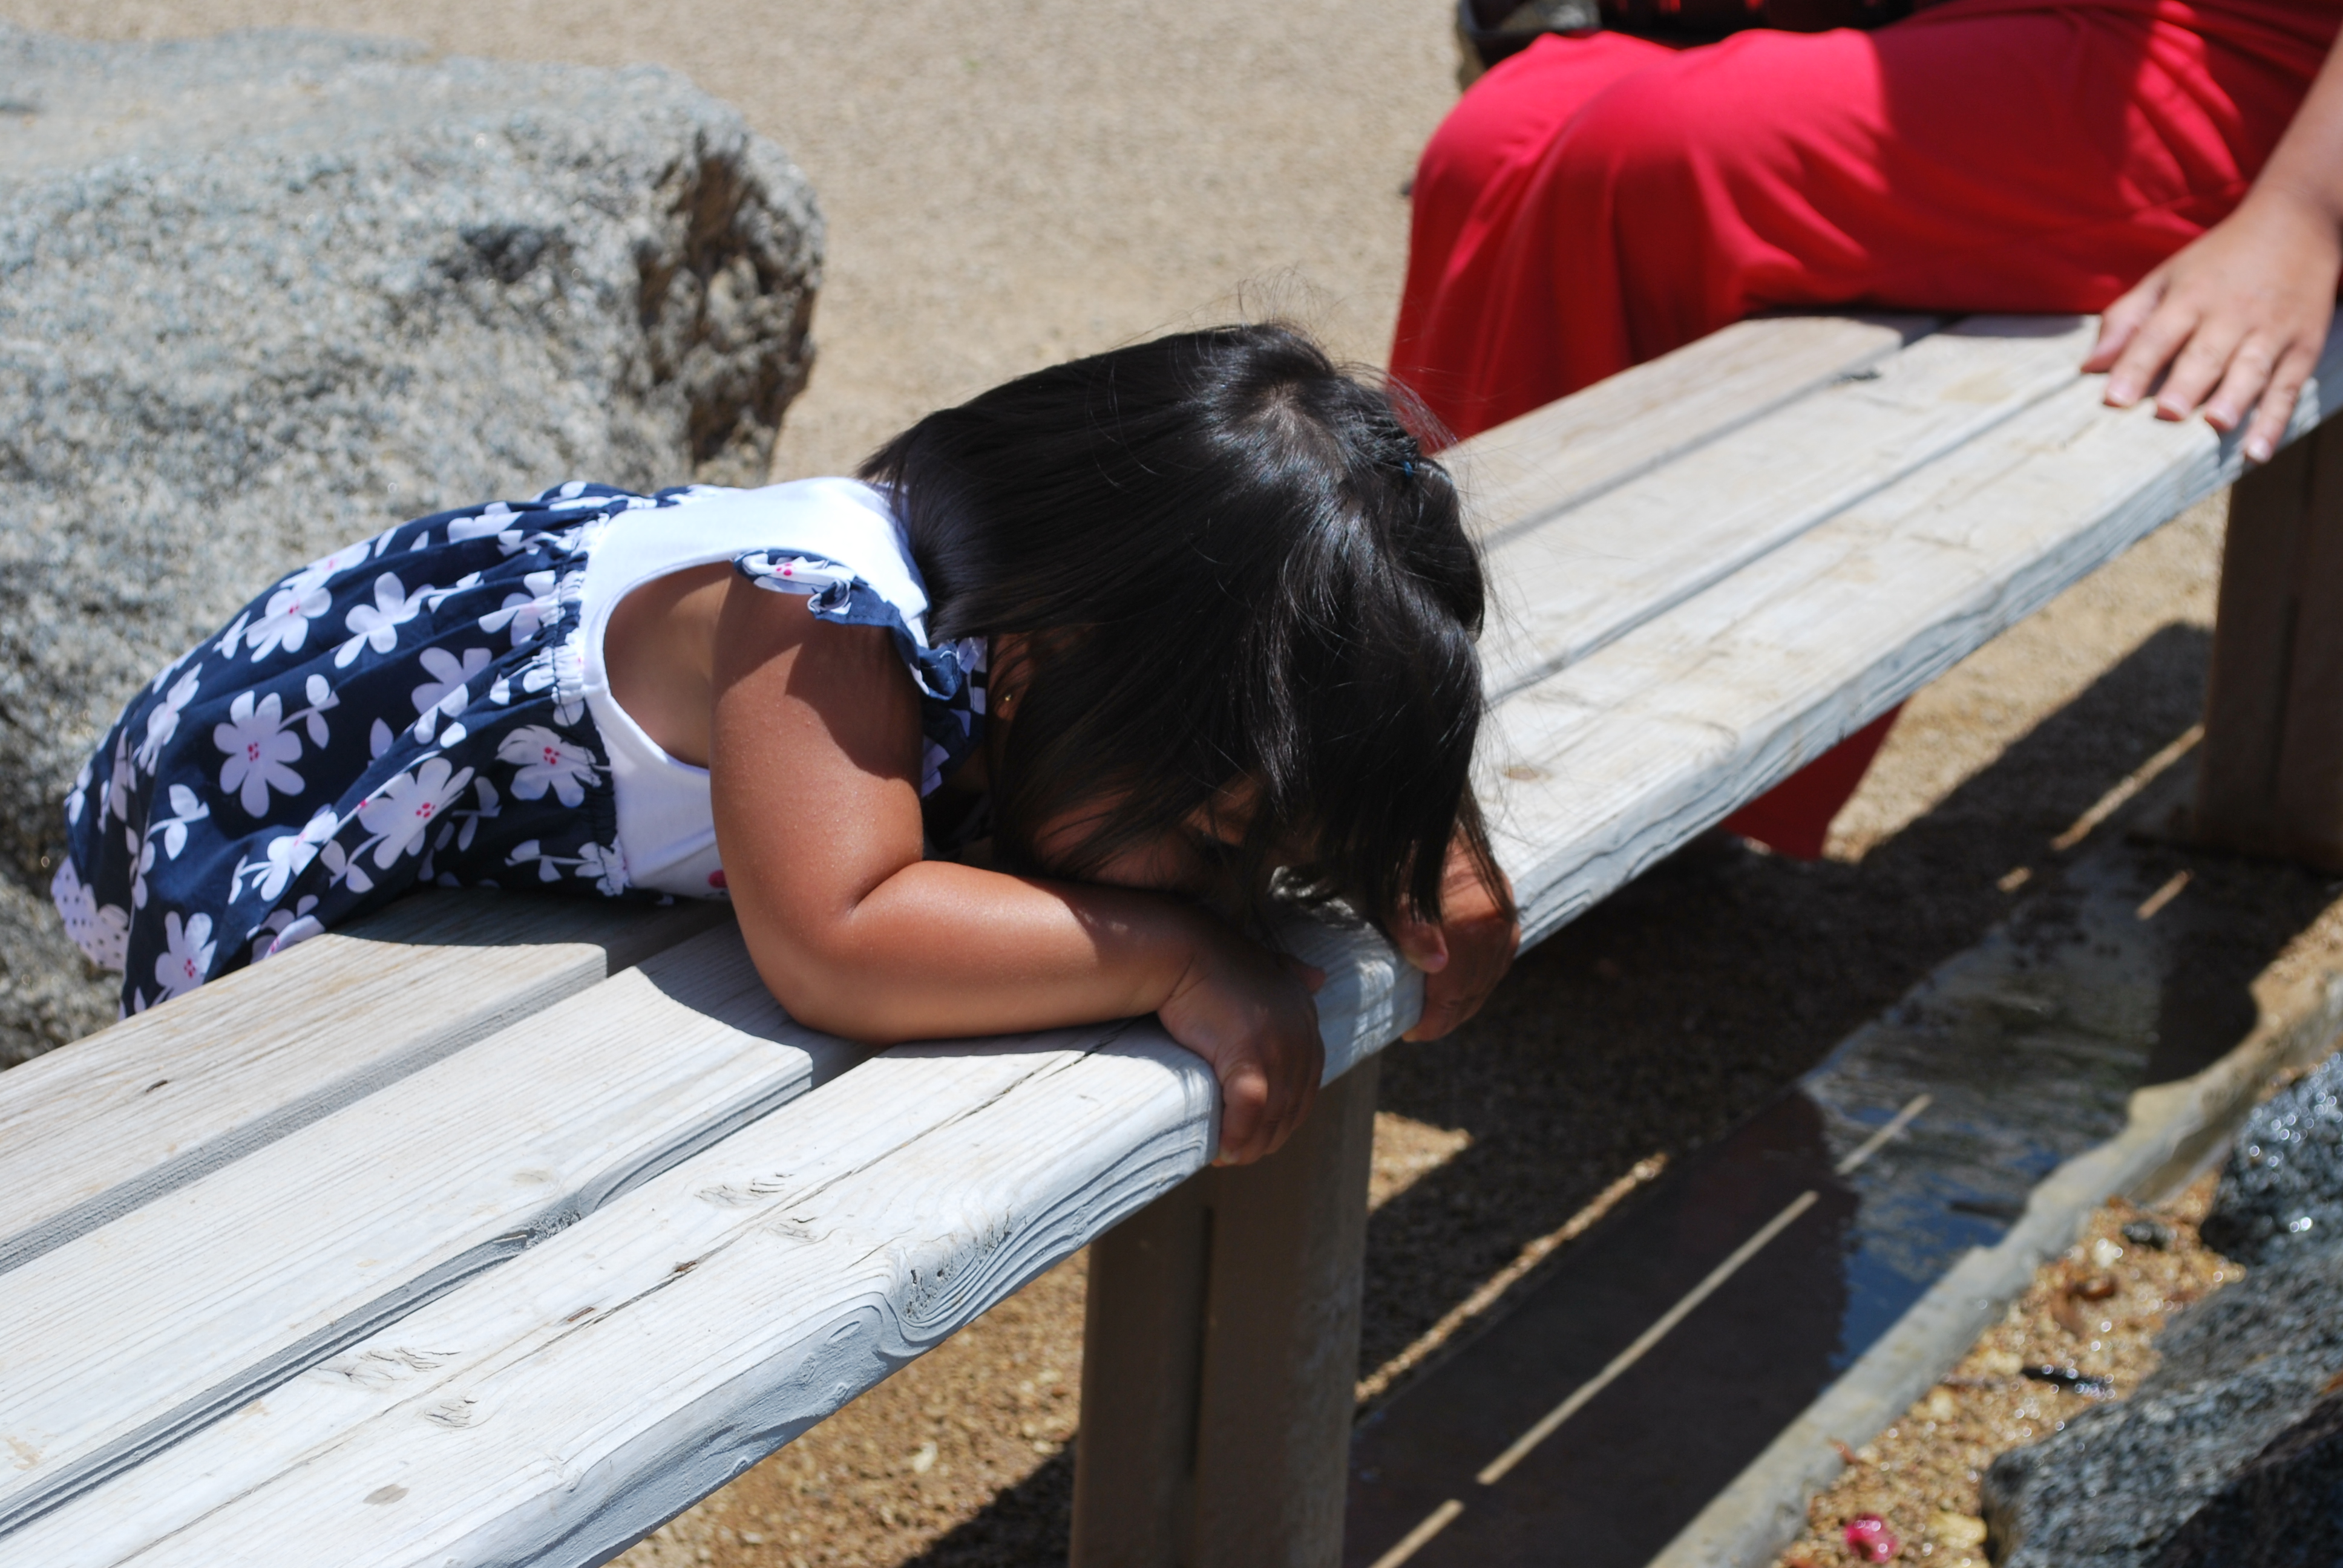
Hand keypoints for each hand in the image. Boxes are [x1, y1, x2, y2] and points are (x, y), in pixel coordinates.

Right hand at [1158, 923, 1325, 1164]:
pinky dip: (1236, 1134)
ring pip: (1272, 1116)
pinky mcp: (1249, 1053)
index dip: (1283, 1118)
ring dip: (1250, 1145)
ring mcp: (1278, 1045)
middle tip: (1239, 1154)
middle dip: (1267, 1138)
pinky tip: (1221, 1150)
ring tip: (1227, 1157)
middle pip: (1291, 1108)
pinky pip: (1249, 1109)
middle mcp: (1301, 1036)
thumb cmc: (1214, 960)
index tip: (1258, 1135)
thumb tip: (1320, 978)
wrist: (1181, 949)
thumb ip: (1293, 974)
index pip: (1306, 1089)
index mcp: (1307, 1022)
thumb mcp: (1266, 966)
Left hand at [1392, 835, 1519, 1039]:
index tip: (1413, 1033)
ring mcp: (1505, 907)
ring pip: (1492, 971)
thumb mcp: (1388, 888)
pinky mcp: (1504, 900)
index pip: (1458, 990)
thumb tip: (1437, 965)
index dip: (1435, 1019)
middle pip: (1477, 985)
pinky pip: (1500, 951)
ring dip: (1467, 997)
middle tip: (1423, 1028)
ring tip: (1439, 1012)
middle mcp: (1497, 914)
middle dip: (1450, 1013)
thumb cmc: (1392, 852)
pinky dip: (1482, 973)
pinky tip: (1461, 983)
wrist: (1413, 807)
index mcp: (1473, 918)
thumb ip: (1410, 925)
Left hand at [2085, 186, 2341, 462]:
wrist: (2298, 222)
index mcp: (2190, 297)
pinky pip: (2287, 387)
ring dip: (2234, 398)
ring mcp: (2270, 331)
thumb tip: (2089, 366)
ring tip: (2216, 425)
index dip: (2136, 366)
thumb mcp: (2167, 277)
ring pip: (2250, 369)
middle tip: (2168, 413)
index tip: (2113, 398)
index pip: (2158, 334)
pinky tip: (2256, 452)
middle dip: (2187, 383)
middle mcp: (2231, 314)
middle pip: (2206, 353)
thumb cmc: (2218, 260)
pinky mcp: (2303, 346)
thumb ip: (2126, 319)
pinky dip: (2274, 420)